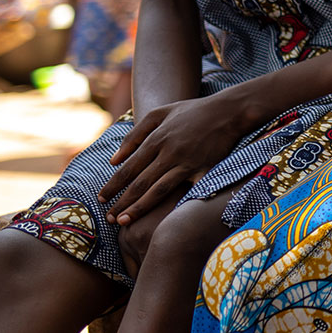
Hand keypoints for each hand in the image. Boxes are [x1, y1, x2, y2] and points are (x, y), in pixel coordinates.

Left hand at [99, 91, 256, 224]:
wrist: (229, 111)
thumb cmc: (193, 111)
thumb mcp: (160, 113)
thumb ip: (134, 135)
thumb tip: (114, 160)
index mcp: (156, 139)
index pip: (128, 168)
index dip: (113, 185)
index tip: (101, 199)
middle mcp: (169, 153)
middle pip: (139, 183)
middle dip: (121, 202)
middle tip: (109, 218)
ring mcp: (187, 163)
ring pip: (158, 191)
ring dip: (139, 208)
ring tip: (124, 221)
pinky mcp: (204, 170)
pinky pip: (187, 191)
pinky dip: (175, 205)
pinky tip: (163, 219)